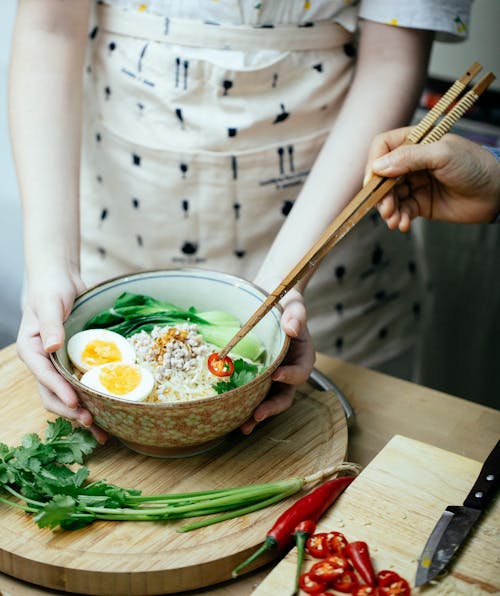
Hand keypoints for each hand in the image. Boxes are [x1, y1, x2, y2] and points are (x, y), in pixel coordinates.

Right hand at [17, 267, 107, 443]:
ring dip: (80, 413)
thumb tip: (52, 346)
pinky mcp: (70, 363)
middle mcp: (41, 361)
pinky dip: (89, 400)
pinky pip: (78, 386)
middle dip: (70, 410)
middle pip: (51, 394)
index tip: (75, 401)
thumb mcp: (50, 303)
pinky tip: (105, 412)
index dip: (59, 390)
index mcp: (30, 349)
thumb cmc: (51, 289)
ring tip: (102, 429)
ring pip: (65, 396)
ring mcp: (56, 365)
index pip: (43, 375)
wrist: (59, 280)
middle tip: (92, 422)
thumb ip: (50, 324)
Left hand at [240, 289, 314, 433]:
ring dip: (256, 415)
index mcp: (303, 356)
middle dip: (271, 407)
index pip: (301, 372)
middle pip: (284, 395)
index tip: (276, 376)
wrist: (269, 299)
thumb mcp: (294, 304)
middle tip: (257, 415)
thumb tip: (292, 329)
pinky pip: (251, 393)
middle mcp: (288, 371)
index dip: (291, 377)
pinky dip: (242, 405)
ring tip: (242, 427)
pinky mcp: (256, 377)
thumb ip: (296, 316)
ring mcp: (272, 377)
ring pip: (267, 400)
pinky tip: (227, 415)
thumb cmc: (284, 301)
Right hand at [366, 128, 499, 230]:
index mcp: (415, 142)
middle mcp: (411, 162)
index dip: (374, 163)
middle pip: (381, 176)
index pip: (383, 147)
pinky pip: (401, 211)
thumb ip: (410, 157)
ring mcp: (414, 183)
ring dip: (388, 209)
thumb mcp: (443, 155)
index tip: (373, 181)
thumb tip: (379, 167)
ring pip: (389, 196)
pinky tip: (402, 224)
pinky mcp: (419, 203)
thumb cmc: (475, 166)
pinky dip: (398, 219)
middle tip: (386, 208)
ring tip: (394, 219)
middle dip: (380, 193)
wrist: (496, 193)